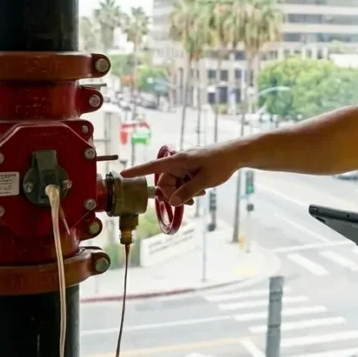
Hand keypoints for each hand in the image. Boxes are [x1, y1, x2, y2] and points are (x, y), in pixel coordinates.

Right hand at [120, 145, 239, 205]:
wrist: (236, 154)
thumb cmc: (221, 163)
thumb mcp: (205, 180)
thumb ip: (187, 192)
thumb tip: (171, 202)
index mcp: (178, 160)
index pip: (152, 166)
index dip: (137, 171)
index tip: (122, 174)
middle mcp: (178, 162)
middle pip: (165, 182)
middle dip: (173, 194)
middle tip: (190, 201)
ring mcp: (184, 166)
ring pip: (174, 184)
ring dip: (184, 192)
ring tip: (200, 193)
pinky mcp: (190, 169)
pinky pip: (183, 182)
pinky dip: (189, 188)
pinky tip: (202, 189)